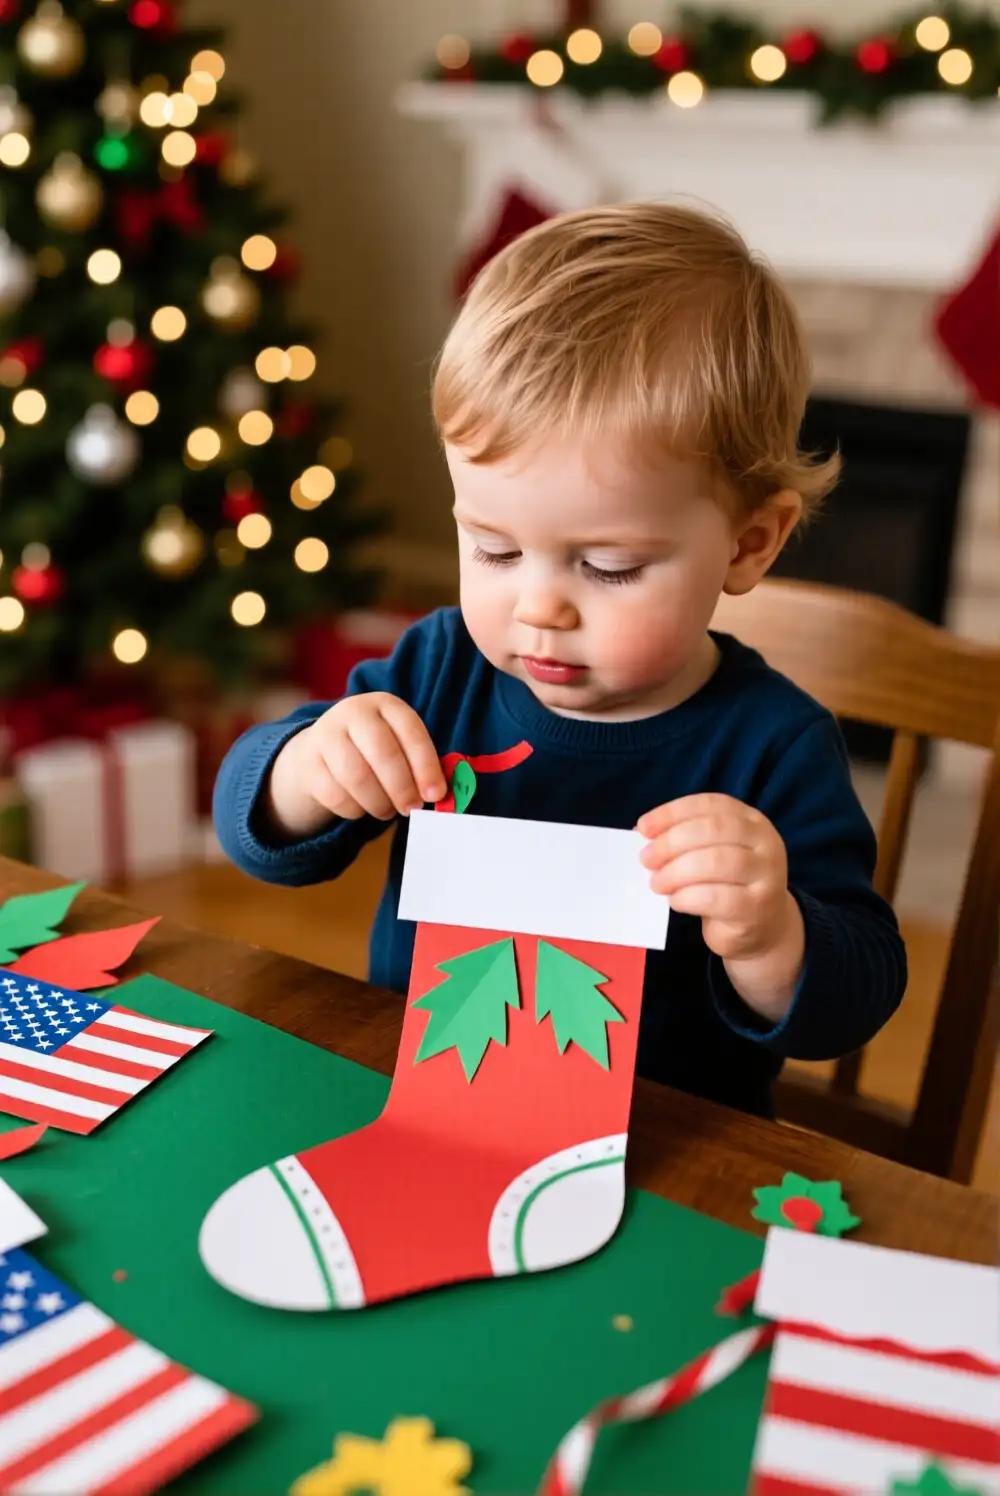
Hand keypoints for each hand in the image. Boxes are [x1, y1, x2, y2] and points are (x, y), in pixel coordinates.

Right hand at [266, 693, 446, 837]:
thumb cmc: (373, 751)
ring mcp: (326, 734)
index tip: (435, 794)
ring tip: (387, 811)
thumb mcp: (398, 745)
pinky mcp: (308, 762)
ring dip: (378, 802)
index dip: (426, 766)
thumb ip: (419, 766)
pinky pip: (334, 794)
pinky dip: (353, 809)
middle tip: (411, 808)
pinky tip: (362, 808)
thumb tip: (439, 796)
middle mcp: (354, 712)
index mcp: (385, 704)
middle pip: (382, 752)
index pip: (410, 732)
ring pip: (356, 776)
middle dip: (402, 787)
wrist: (321, 750)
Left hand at [637, 794, 803, 1018]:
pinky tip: (676, 901)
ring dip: (677, 871)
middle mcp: (765, 843)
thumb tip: (641, 834)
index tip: (643, 827)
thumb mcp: (711, 854)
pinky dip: (688, 897)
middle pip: (713, 830)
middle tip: (647, 859)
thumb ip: (684, 840)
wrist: (763, 927)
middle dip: (672, 842)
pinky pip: (716, 898)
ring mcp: (766, 876)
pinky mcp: (756, 909)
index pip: (711, 804)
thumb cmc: (729, 884)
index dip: (673, 813)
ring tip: (658, 883)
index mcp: (751, 821)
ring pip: (716, 862)